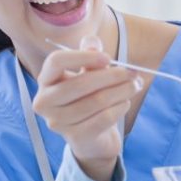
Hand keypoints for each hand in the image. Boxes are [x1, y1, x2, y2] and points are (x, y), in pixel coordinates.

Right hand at [32, 35, 142, 180]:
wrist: (91, 136)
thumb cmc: (88, 97)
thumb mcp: (88, 72)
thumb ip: (89, 54)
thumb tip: (92, 43)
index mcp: (46, 80)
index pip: (56, 61)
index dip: (83, 56)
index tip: (108, 58)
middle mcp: (44, 101)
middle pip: (80, 83)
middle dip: (112, 76)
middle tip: (133, 73)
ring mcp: (57, 122)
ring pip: (96, 102)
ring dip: (121, 91)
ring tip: (135, 86)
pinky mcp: (74, 137)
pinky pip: (103, 118)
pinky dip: (119, 108)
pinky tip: (125, 103)